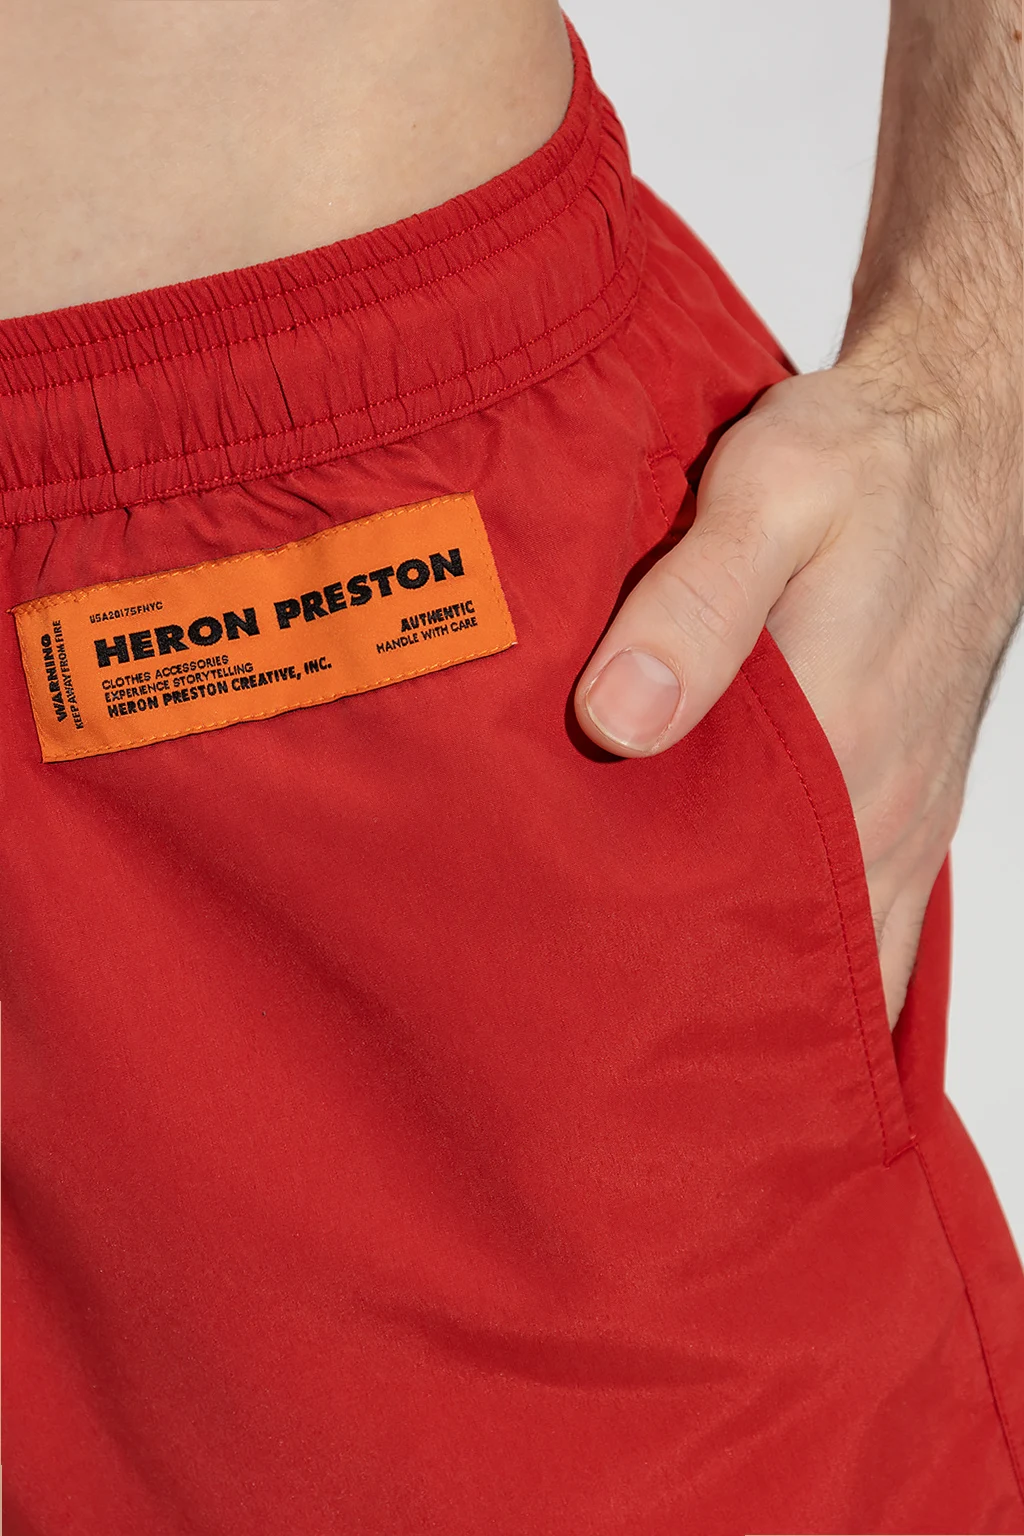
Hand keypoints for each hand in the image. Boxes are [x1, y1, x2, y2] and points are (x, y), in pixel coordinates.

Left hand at [574, 358, 1023, 1027]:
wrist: (962, 438)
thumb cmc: (865, 464)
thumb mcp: (769, 500)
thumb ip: (694, 608)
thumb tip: (619, 720)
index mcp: (844, 756)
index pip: (780, 941)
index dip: (708, 1018)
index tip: (623, 1070)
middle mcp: (881, 806)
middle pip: (808, 970)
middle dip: (726, 1032)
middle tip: (616, 1077)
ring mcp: (898, 803)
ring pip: (836, 943)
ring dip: (764, 993)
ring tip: (666, 1046)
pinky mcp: (896, 779)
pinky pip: (858, 894)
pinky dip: (805, 939)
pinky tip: (736, 951)